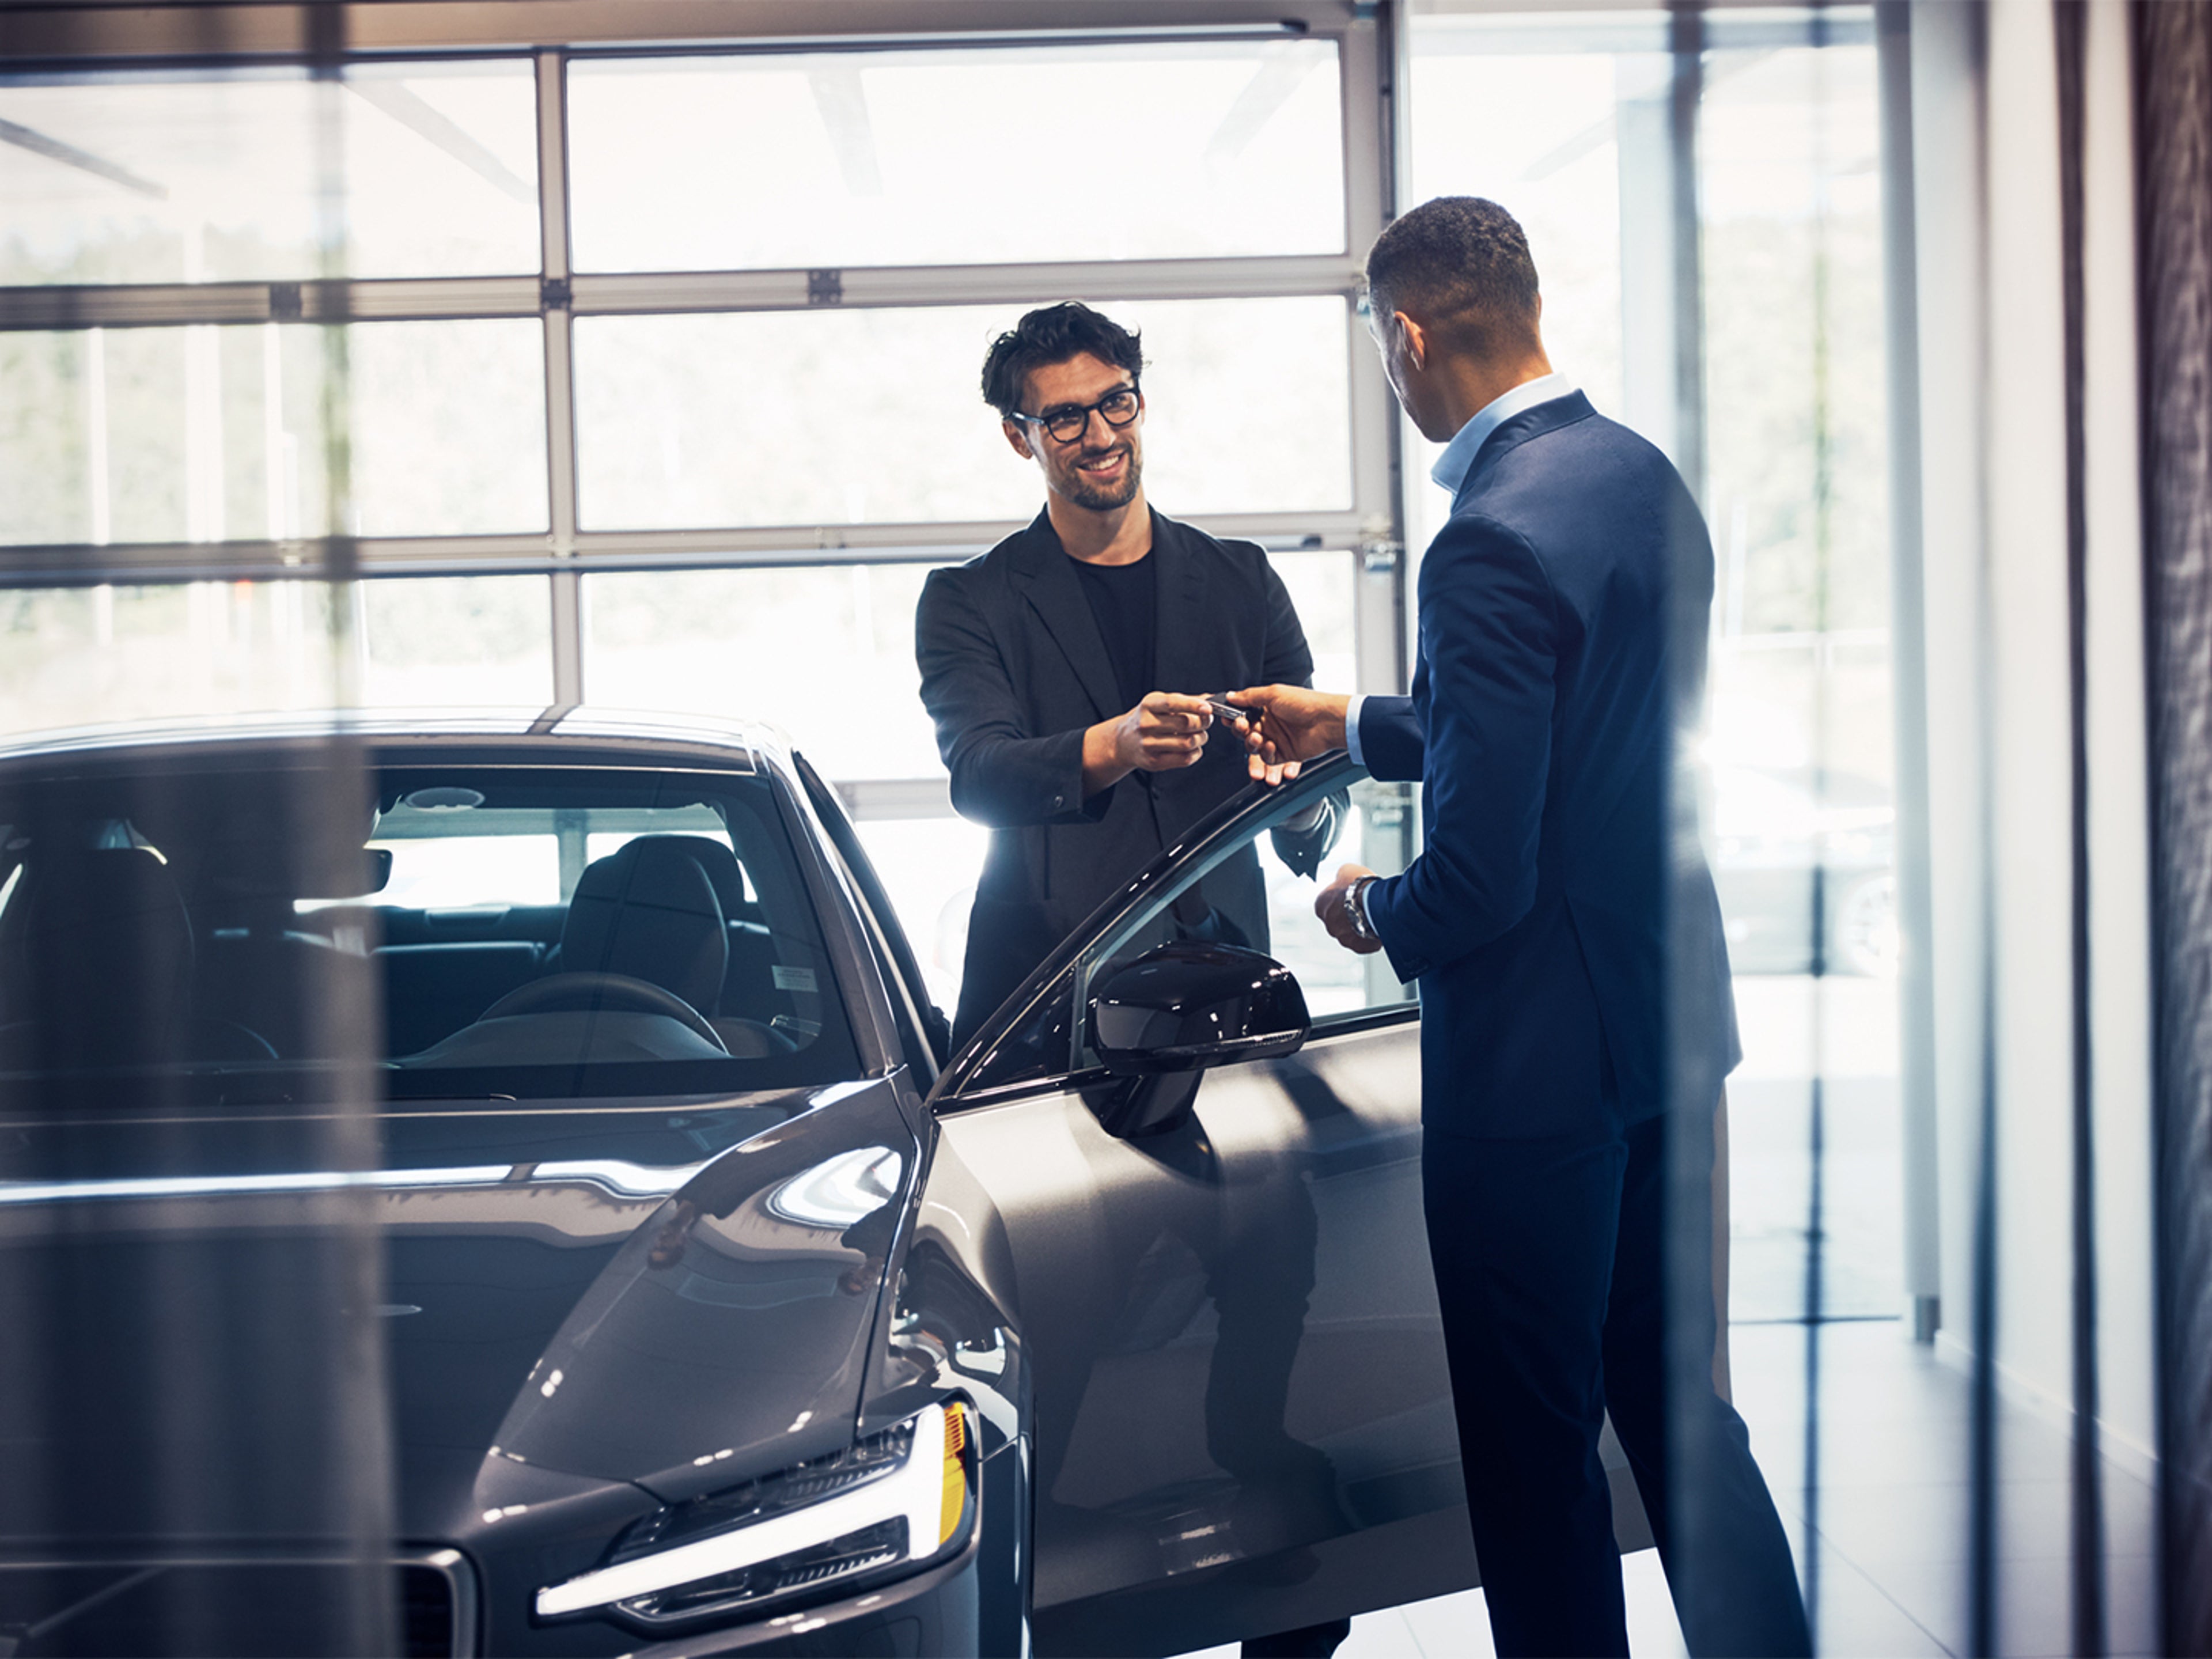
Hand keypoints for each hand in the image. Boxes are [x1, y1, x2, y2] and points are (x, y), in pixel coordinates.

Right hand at [1081, 692, 1217, 794]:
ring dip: (1201, 738)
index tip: (1208, 708)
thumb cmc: (1147, 719)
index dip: (1193, 705)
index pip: (1173, 703)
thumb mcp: (1159, 703)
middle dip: (1203, 723)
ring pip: (1187, 743)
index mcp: (1148, 705)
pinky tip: (1193, 748)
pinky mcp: (1154, 762)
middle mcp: (1146, 724)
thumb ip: (1184, 700)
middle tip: (1206, 721)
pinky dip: (1196, 753)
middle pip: (1185, 724)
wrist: (1123, 741)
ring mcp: (1149, 744)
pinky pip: (1184, 759)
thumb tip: (1209, 698)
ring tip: (1199, 735)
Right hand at [1228, 685, 1349, 780]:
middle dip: (1241, 730)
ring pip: (1254, 747)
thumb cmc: (1306, 704)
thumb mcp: (1274, 694)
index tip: (1229, 718)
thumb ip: (1249, 696)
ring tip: (1259, 739)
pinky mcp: (1285, 754)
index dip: (1235, 718)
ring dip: (1252, 744)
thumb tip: (1231, 696)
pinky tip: (1271, 747)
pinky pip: (1268, 758)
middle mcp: (1271, 723)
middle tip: (1243, 727)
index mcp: (1267, 707)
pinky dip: (1266, 754)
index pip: (1244, 714)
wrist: (1327, 722)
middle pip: (1246, 732)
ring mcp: (1277, 739)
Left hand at [1315, 863, 1381, 954]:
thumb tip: (1343, 877)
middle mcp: (1328, 924)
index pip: (1330, 904)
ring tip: (1374, 916)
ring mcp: (1342, 937)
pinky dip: (1371, 938)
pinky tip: (1378, 927)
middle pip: (1341, 920)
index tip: (1353, 895)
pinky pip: (1364, 943)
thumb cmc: (1358, 885)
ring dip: (1362, 926)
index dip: (1343, 899)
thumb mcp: (1346, 871)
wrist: (1372, 900)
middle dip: (1352, 914)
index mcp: (1321, 906)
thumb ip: (1341, 877)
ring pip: (1353, 933)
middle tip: (1365, 906)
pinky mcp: (1357, 946)